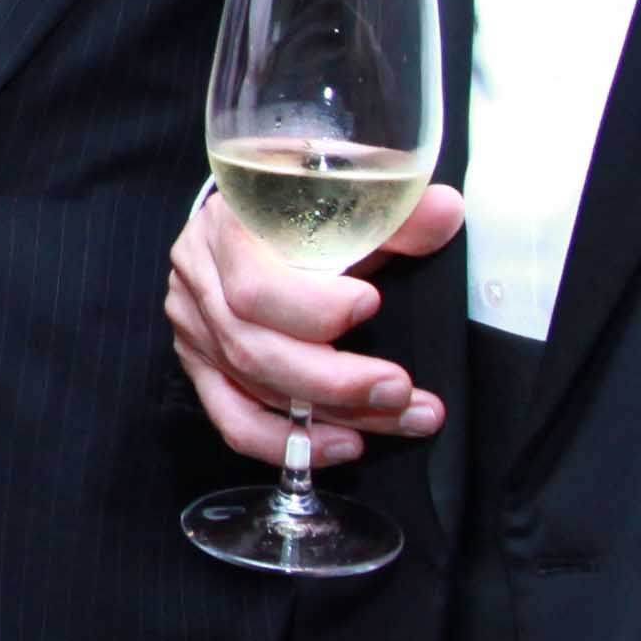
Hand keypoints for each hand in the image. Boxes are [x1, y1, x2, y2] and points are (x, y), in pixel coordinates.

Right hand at [163, 180, 463, 467]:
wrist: (257, 212)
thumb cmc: (301, 204)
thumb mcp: (345, 195)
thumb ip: (394, 211)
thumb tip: (444, 213)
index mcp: (226, 227)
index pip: (254, 285)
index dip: (312, 308)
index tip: (371, 305)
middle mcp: (200, 279)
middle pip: (253, 347)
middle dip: (334, 380)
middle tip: (399, 389)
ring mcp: (195, 329)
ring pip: (254, 387)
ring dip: (333, 413)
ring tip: (400, 417)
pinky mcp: (202, 367)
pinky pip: (234, 420)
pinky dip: (287, 443)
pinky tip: (342, 445)